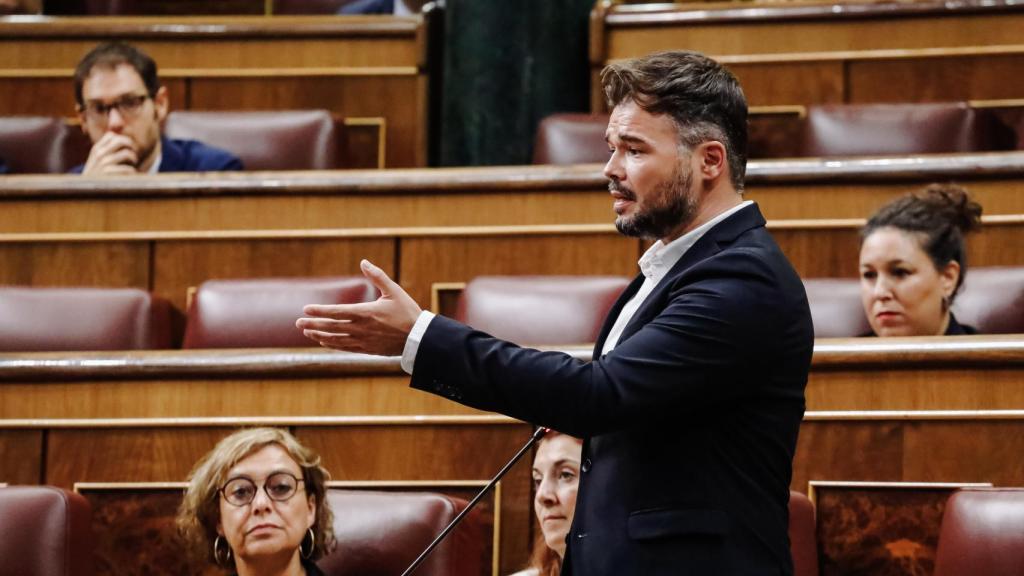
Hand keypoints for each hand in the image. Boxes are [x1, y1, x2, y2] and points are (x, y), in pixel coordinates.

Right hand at [81, 132, 138, 174]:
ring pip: (126, 153)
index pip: (111, 135)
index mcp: (96, 149)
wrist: (86, 192)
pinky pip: (128, 169)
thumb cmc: (96, 175)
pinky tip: (131, 175)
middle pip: (121, 141)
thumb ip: (106, 148)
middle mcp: (99, 154)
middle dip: (130, 145)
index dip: (122, 139)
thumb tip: (116, 132)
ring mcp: (104, 164)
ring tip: (133, 164)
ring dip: (133, 158)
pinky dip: (133, 172)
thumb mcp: (96, 160)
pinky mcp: (110, 175)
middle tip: (132, 153)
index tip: (125, 147)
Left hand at [296, 259, 422, 355]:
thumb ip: (377, 276)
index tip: (306, 309)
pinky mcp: (367, 350)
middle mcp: (360, 328)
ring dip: (319, 335)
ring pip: (335, 339)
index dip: (319, 310)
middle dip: (313, 324)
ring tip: (307, 332)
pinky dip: (332, 344)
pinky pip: (345, 347)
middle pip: (331, 326)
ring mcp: (362, 341)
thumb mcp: (393, 291)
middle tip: (298, 322)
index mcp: (365, 312)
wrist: (419, 338)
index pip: (336, 312)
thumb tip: (363, 262)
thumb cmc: (407, 312)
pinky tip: (324, 341)